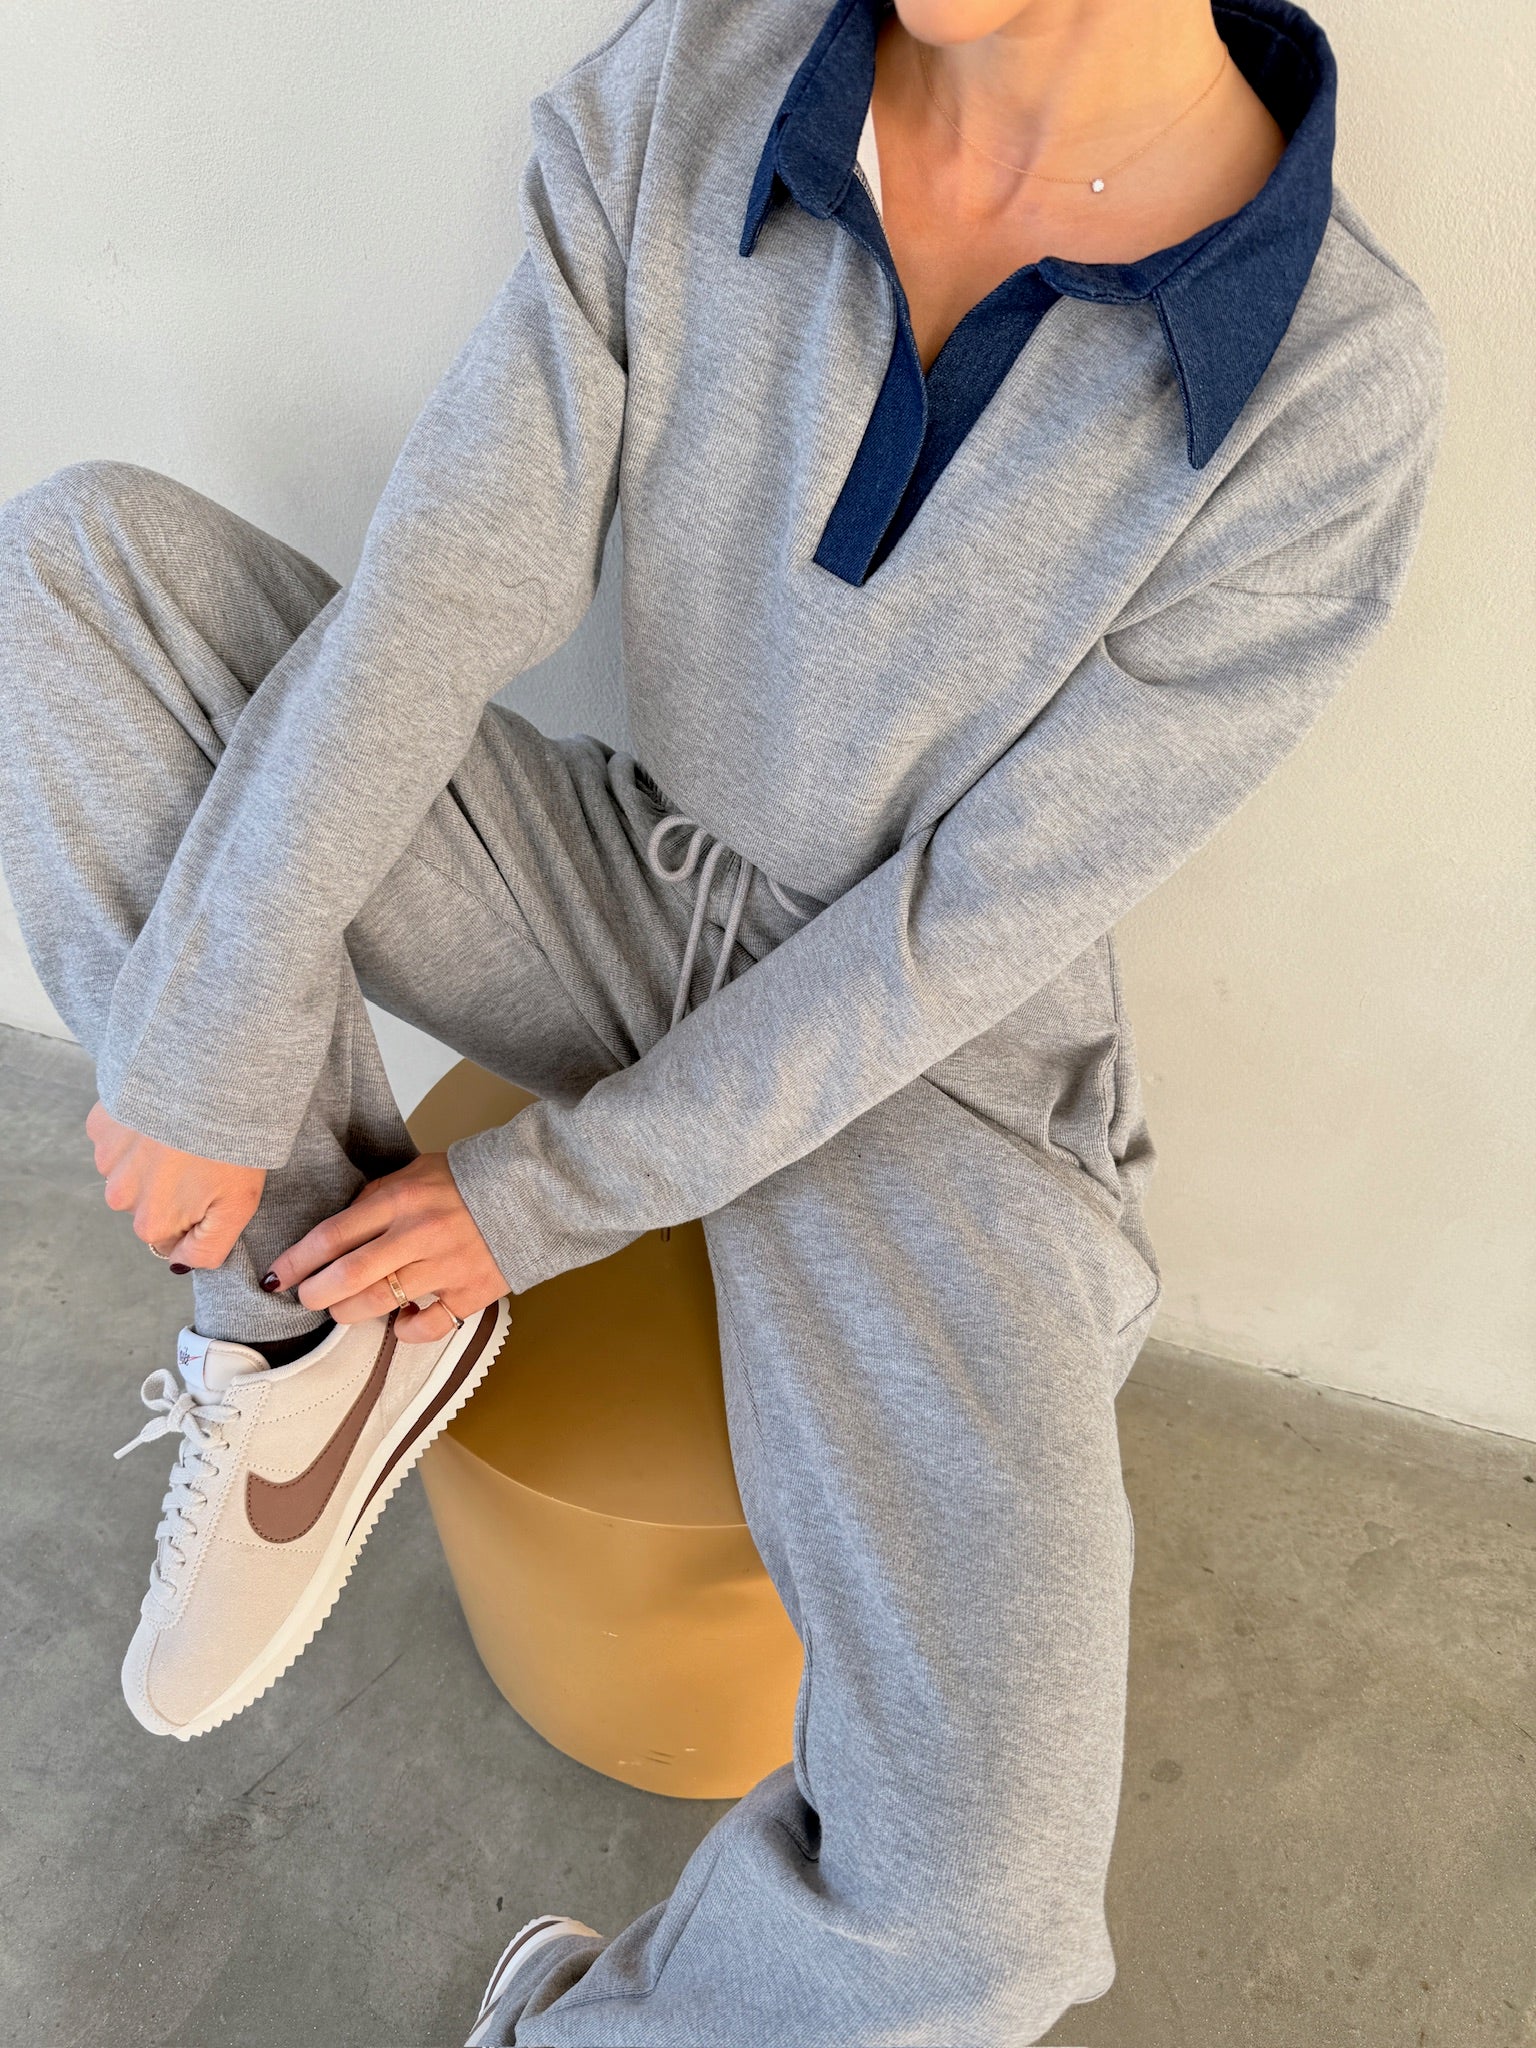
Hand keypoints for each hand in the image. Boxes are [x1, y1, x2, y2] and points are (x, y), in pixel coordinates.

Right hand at [86, 1101, 265, 1267]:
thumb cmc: (230, 1147)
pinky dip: (138, 1130)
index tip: (212, 1188)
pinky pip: (120, 1138)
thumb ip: (207, 1250)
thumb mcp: (237, 1208)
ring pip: (131, 1170)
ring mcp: (107, 1160)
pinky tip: (163, 1117)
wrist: (209, 1085)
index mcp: (151, 1223)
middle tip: (201, 1158)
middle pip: (146, 1203)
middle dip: (170, 1187)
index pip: (169, 1234)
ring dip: (152, 1158)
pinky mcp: (101, 1126)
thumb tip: (179, 1266)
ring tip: (185, 1134)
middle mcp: (120, 1197)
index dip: (193, 1214)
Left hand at [266, 1153, 508, 1343]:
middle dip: (315, 1294)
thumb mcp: (412, 1173)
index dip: (297, 1261)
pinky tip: (402, 1322)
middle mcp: (418, 1234)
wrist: (531, 1188)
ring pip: (379, 1304)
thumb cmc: (464, 1180)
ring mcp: (446, 1266)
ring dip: (350, 1313)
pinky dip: (407, 1331)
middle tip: (307, 1298)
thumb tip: (338, 1231)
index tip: (277, 1276)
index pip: (331, 1236)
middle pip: (347, 1277)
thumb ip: (374, 1199)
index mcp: (399, 1200)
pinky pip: (428, 1326)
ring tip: (344, 1310)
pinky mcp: (472, 1292)